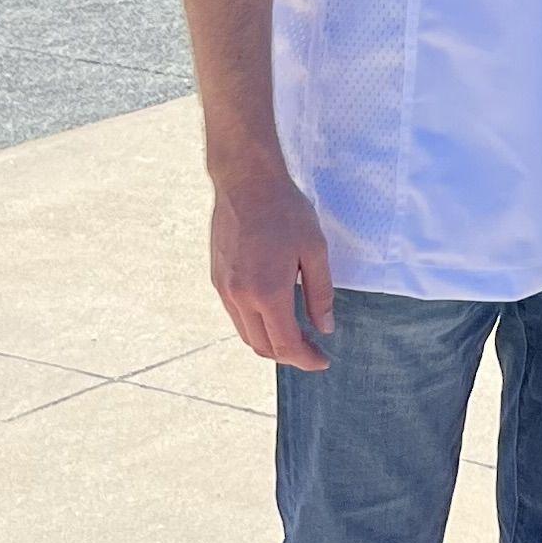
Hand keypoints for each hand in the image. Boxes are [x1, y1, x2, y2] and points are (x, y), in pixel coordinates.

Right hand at [211, 163, 337, 368]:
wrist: (245, 182)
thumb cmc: (285, 211)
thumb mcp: (315, 250)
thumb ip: (321, 293)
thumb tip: (325, 327)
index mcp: (268, 293)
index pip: (286, 345)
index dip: (306, 359)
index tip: (323, 361)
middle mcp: (240, 297)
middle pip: (263, 347)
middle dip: (290, 356)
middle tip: (313, 350)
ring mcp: (224, 289)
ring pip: (246, 334)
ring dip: (271, 343)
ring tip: (296, 336)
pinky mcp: (217, 279)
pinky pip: (236, 316)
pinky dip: (255, 326)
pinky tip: (273, 314)